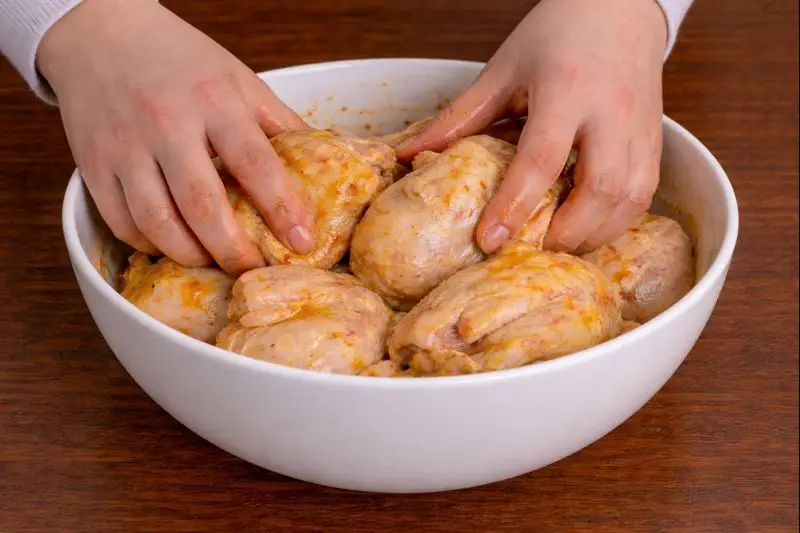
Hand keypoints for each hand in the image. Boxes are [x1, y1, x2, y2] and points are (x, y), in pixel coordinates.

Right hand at [38, 0, 315, 273]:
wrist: (102, 34)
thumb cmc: (181, 60)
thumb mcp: (240, 79)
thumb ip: (278, 122)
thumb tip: (321, 166)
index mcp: (214, 101)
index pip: (255, 163)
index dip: (282, 208)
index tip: (303, 242)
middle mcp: (168, 124)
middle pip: (203, 205)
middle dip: (233, 250)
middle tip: (252, 270)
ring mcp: (126, 147)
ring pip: (158, 223)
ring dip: (191, 255)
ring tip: (213, 261)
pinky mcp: (93, 165)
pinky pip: (122, 223)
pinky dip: (151, 245)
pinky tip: (172, 246)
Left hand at [396, 0, 667, 253]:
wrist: (621, 6)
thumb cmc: (558, 33)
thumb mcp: (502, 69)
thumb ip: (460, 116)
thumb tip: (411, 156)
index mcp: (567, 89)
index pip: (541, 158)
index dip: (514, 205)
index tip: (489, 241)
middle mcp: (611, 111)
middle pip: (600, 190)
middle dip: (566, 233)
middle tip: (531, 250)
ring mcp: (641, 127)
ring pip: (629, 199)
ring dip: (594, 233)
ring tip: (557, 243)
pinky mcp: (657, 139)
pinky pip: (644, 195)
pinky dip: (615, 220)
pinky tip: (587, 224)